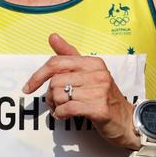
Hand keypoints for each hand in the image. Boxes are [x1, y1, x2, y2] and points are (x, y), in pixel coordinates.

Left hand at [23, 33, 136, 149]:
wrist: (126, 120)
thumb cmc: (103, 97)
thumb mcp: (89, 73)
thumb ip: (69, 55)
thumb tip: (52, 36)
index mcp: (93, 62)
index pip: (56, 63)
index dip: (38, 76)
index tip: (28, 88)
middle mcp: (98, 73)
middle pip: (55, 82)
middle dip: (49, 96)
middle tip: (54, 104)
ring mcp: (100, 91)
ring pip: (59, 96)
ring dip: (55, 106)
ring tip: (61, 110)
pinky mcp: (100, 109)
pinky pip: (68, 109)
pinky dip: (60, 114)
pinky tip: (64, 116)